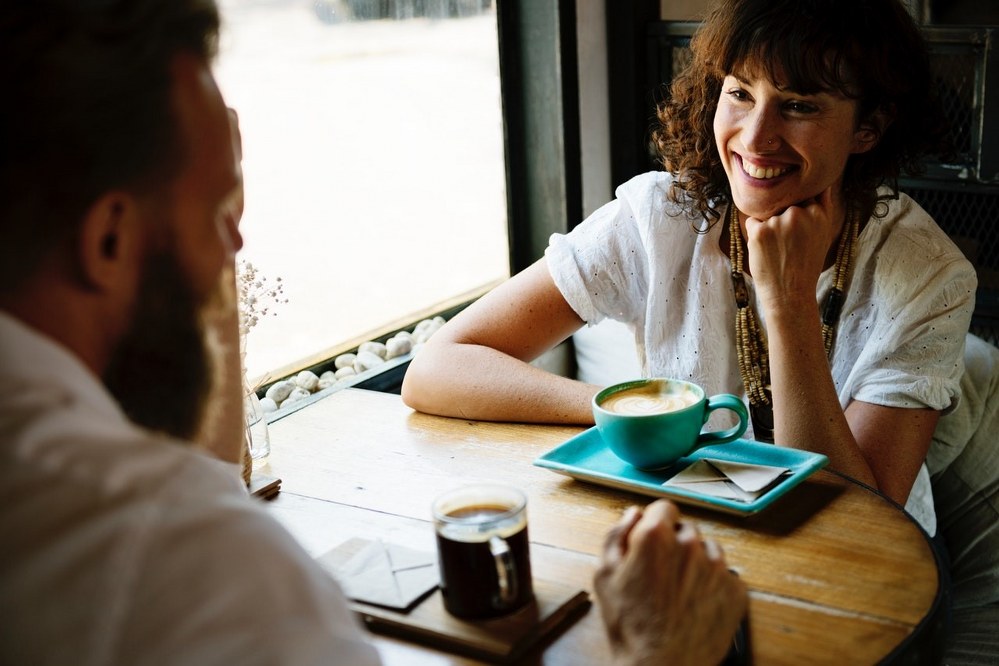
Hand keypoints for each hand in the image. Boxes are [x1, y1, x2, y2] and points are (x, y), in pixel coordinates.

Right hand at [594, 500, 747, 665]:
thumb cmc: (631, 626)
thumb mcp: (604, 575)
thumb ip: (616, 535)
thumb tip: (632, 514)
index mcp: (656, 536)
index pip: (664, 507)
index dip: (655, 523)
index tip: (653, 539)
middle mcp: (690, 545)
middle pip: (686, 529)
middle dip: (674, 545)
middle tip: (661, 573)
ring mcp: (717, 567)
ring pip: (708, 551)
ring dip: (696, 563)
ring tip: (679, 592)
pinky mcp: (736, 590)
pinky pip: (725, 576)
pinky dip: (713, 585)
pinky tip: (695, 603)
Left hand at [744, 186, 843, 312]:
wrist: (790, 294)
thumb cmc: (806, 265)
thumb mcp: (823, 234)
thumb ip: (821, 207)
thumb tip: (821, 183)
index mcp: (818, 213)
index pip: (802, 195)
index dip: (797, 210)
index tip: (798, 229)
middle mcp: (800, 213)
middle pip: (783, 203)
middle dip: (781, 218)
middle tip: (788, 245)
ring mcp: (778, 221)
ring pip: (767, 213)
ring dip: (768, 227)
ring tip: (778, 250)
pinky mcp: (760, 231)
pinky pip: (752, 222)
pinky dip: (755, 234)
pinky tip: (766, 251)